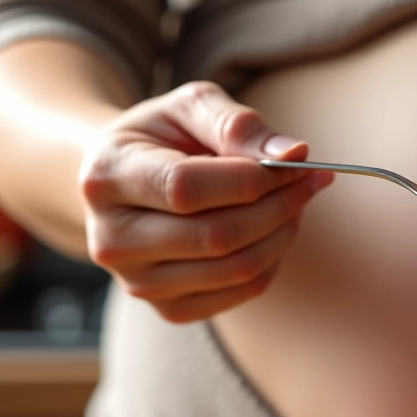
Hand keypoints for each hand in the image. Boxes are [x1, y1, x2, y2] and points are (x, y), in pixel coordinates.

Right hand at [78, 81, 331, 322]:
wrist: (124, 182)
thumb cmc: (161, 138)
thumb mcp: (188, 108)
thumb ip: (236, 124)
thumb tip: (292, 152)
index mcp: (106, 178)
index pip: (186, 189)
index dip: (251, 178)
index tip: (294, 160)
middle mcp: (112, 240)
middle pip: (217, 236)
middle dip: (278, 205)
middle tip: (310, 180)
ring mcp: (137, 282)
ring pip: (236, 269)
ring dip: (283, 232)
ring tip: (296, 199)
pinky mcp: (168, 308)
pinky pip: (241, 292)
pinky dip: (273, 260)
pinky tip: (274, 230)